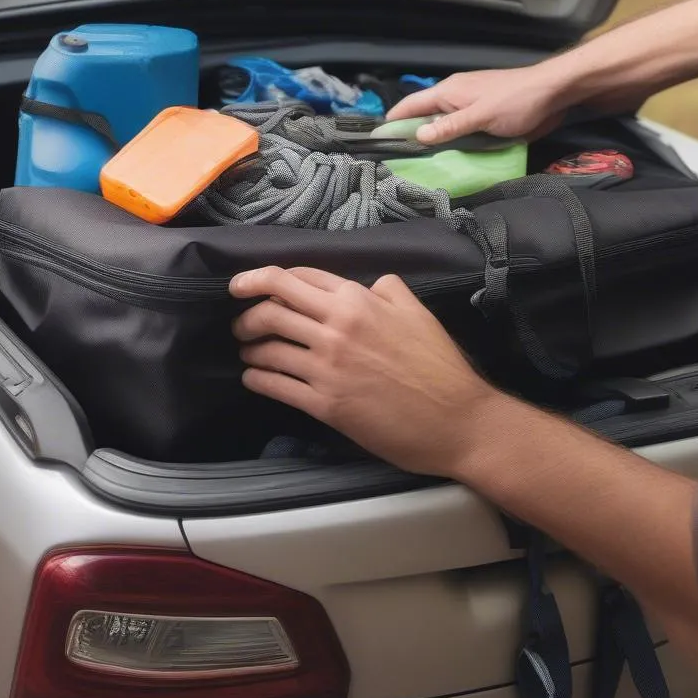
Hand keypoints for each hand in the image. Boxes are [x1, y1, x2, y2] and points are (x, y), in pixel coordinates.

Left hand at [230, 266, 502, 476]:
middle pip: (270, 306)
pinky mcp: (325, 404)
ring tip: (247, 351)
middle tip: (241, 322)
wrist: (456, 420)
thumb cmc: (439, 365)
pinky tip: (254, 377)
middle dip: (246, 311)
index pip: (295, 278)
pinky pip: (275, 385)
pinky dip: (257, 378)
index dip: (263, 278)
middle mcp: (336, 328)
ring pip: (267, 346)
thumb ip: (386, 290)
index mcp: (357, 300)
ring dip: (249, 347)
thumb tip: (364, 285)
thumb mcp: (417, 311)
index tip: (246, 285)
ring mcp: (327, 367)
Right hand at [387, 64, 570, 144]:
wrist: (553, 92)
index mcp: (448, 91)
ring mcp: (470, 106)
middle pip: (424, 116)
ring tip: (419, 164)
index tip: (378, 138)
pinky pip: (460, 130)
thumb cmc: (515, 100)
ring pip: (442, 125)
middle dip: (411, 134)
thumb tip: (419, 135)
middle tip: (397, 159)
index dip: (393, 120)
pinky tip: (450, 158)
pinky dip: (452, 142)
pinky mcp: (484, 116)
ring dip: (433, 141)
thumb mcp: (480, 116)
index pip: (411, 105)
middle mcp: (455, 97)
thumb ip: (450, 126)